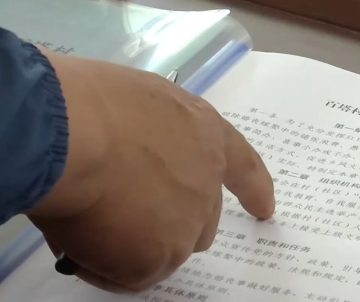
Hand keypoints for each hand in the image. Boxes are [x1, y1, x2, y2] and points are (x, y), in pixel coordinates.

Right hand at [25, 49, 274, 292]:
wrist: (73, 133)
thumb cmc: (90, 105)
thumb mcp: (137, 106)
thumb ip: (151, 135)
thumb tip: (131, 163)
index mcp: (204, 133)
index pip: (243, 167)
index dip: (254, 190)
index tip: (265, 210)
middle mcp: (206, 181)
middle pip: (203, 218)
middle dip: (175, 223)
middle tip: (130, 215)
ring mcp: (189, 222)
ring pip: (164, 249)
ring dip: (134, 244)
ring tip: (88, 222)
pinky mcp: (161, 256)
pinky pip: (130, 273)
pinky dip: (104, 266)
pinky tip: (81, 244)